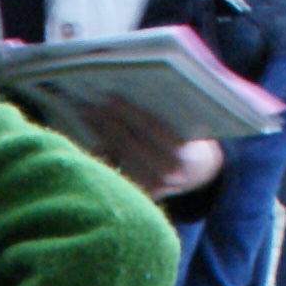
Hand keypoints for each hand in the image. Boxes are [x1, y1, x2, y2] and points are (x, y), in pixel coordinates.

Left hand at [75, 95, 224, 200]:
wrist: (201, 174)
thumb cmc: (194, 140)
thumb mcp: (191, 124)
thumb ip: (171, 111)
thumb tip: (136, 92)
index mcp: (182, 151)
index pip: (149, 126)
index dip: (127, 111)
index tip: (107, 96)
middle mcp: (167, 171)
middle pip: (128, 142)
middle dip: (106, 120)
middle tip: (86, 103)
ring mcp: (153, 186)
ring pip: (119, 155)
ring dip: (100, 133)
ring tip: (85, 113)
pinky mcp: (140, 193)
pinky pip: (117, 169)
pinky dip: (103, 151)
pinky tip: (92, 135)